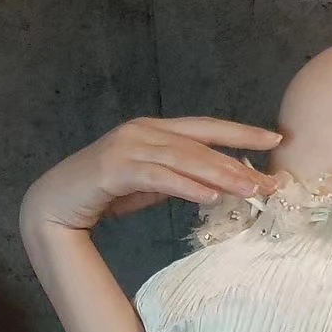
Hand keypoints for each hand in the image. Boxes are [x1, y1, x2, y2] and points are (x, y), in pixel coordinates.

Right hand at [19, 116, 285, 235]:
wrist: (55, 203)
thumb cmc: (105, 193)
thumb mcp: (150, 184)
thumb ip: (178, 177)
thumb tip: (214, 185)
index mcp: (155, 129)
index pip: (206, 128)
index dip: (241, 133)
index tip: (275, 139)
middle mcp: (143, 130)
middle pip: (200, 144)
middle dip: (238, 161)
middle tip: (271, 180)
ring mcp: (127, 147)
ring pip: (184, 159)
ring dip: (220, 175)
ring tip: (250, 191)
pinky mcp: (114, 169)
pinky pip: (158, 177)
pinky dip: (186, 186)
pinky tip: (210, 197)